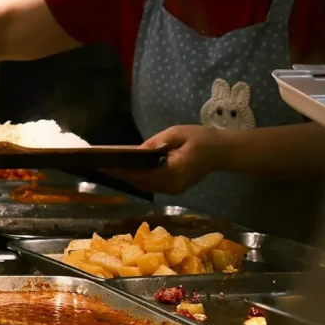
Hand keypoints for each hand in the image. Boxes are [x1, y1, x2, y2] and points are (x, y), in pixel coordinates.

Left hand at [109, 125, 228, 195]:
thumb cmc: (202, 138)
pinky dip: (138, 178)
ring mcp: (173, 189)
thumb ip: (155, 144)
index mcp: (173, 173)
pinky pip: (151, 185)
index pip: (141, 174)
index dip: (121, 171)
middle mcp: (171, 186)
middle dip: (120, 175)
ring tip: (109, 167)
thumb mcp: (177, 134)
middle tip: (100, 165)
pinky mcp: (174, 188)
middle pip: (140, 183)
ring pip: (144, 186)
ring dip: (128, 177)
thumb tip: (135, 151)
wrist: (223, 151)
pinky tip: (127, 169)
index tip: (104, 166)